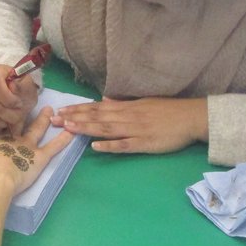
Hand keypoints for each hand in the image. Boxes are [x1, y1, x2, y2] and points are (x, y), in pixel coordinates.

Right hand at [0, 63, 38, 133]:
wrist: (15, 96)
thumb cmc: (22, 90)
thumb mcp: (28, 87)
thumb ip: (23, 86)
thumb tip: (13, 86)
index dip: (8, 98)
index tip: (19, 104)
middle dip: (9, 114)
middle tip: (19, 116)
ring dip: (3, 122)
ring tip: (11, 120)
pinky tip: (2, 123)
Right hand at [0, 107, 73, 197]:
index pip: (2, 126)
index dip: (5, 120)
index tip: (9, 112)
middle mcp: (12, 139)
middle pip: (20, 123)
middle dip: (26, 114)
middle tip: (32, 105)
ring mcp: (26, 147)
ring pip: (38, 131)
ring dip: (45, 120)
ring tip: (52, 112)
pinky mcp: (39, 158)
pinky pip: (54, 148)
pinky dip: (63, 141)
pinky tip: (73, 132)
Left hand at [52, 97, 206, 154]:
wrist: (191, 117)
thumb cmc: (168, 110)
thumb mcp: (142, 102)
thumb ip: (122, 103)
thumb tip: (103, 99)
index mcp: (126, 107)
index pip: (97, 108)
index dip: (78, 110)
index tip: (60, 111)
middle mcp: (127, 116)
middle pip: (97, 117)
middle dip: (74, 118)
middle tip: (54, 120)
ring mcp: (135, 130)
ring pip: (106, 129)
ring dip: (86, 128)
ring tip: (67, 129)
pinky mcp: (144, 143)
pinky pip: (124, 145)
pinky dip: (110, 145)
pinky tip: (95, 147)